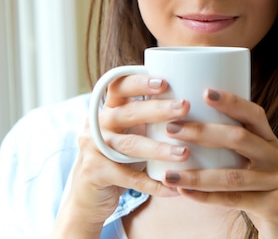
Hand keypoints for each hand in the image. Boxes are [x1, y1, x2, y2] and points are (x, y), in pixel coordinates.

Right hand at [51, 75, 190, 237]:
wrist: (87, 197)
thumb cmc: (117, 159)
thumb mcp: (128, 133)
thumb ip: (147, 118)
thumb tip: (190, 104)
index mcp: (108, 109)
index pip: (119, 87)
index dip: (139, 82)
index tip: (164, 81)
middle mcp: (98, 125)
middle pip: (128, 112)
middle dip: (158, 109)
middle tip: (184, 106)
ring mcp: (94, 149)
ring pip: (130, 145)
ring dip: (159, 149)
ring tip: (184, 152)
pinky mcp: (96, 173)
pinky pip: (129, 179)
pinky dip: (154, 185)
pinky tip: (174, 189)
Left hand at [160, 89, 277, 238]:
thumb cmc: (257, 190)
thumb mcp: (250, 164)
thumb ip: (230, 148)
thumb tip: (183, 125)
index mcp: (270, 140)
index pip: (254, 114)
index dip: (231, 102)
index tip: (204, 92)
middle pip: (240, 138)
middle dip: (203, 132)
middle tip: (172, 128)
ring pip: (233, 176)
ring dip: (197, 175)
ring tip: (169, 174)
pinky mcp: (276, 205)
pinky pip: (234, 200)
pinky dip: (206, 196)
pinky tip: (184, 192)